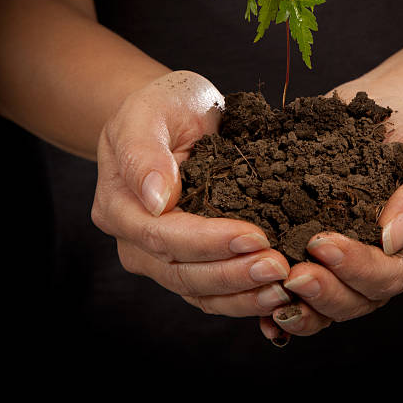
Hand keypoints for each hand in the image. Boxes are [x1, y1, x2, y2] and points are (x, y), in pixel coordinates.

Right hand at [92, 70, 290, 317]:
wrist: (174, 114)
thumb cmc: (163, 106)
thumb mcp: (149, 112)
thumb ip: (144, 152)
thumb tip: (155, 199)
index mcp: (120, 206)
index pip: (163, 235)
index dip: (209, 241)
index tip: (255, 236)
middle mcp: (135, 240)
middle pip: (181, 271)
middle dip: (233, 273)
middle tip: (279, 267)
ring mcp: (159, 256)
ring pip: (198, 290)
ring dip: (242, 293)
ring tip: (283, 286)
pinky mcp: (187, 260)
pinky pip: (211, 291)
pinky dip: (242, 296)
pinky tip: (274, 293)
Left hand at [259, 90, 402, 340]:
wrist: (387, 121)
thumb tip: (391, 239)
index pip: (389, 275)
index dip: (356, 267)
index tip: (322, 244)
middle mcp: (382, 269)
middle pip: (356, 300)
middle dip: (323, 292)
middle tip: (292, 275)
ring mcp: (349, 270)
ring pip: (327, 306)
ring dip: (300, 306)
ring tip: (271, 294)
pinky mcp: (320, 261)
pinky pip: (305, 295)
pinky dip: (284, 307)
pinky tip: (262, 312)